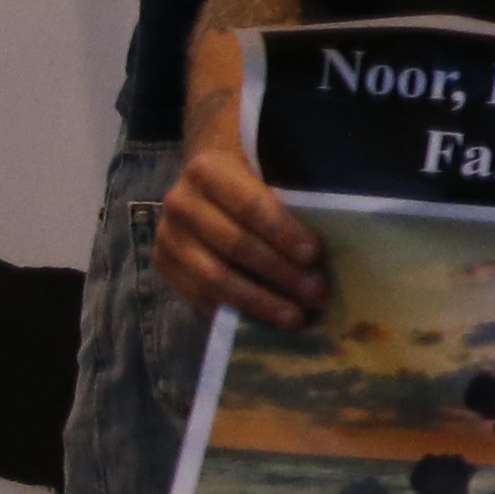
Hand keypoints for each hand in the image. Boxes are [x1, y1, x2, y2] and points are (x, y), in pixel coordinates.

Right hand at [155, 141, 325, 323]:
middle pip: (234, 244)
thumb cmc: (251, 178)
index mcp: (209, 171)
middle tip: (317, 292)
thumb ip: (290, 197)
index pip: (250, 205)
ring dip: (259, 301)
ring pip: (213, 277)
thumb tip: (331, 243)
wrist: (203, 182)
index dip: (282, 232)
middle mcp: (180, 202)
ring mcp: (167, 235)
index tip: (315, 255)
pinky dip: (233, 310)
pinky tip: (263, 322)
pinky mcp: (162, 263)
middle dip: (279, 272)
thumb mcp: (267, 171)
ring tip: (296, 316)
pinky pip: (197, 295)